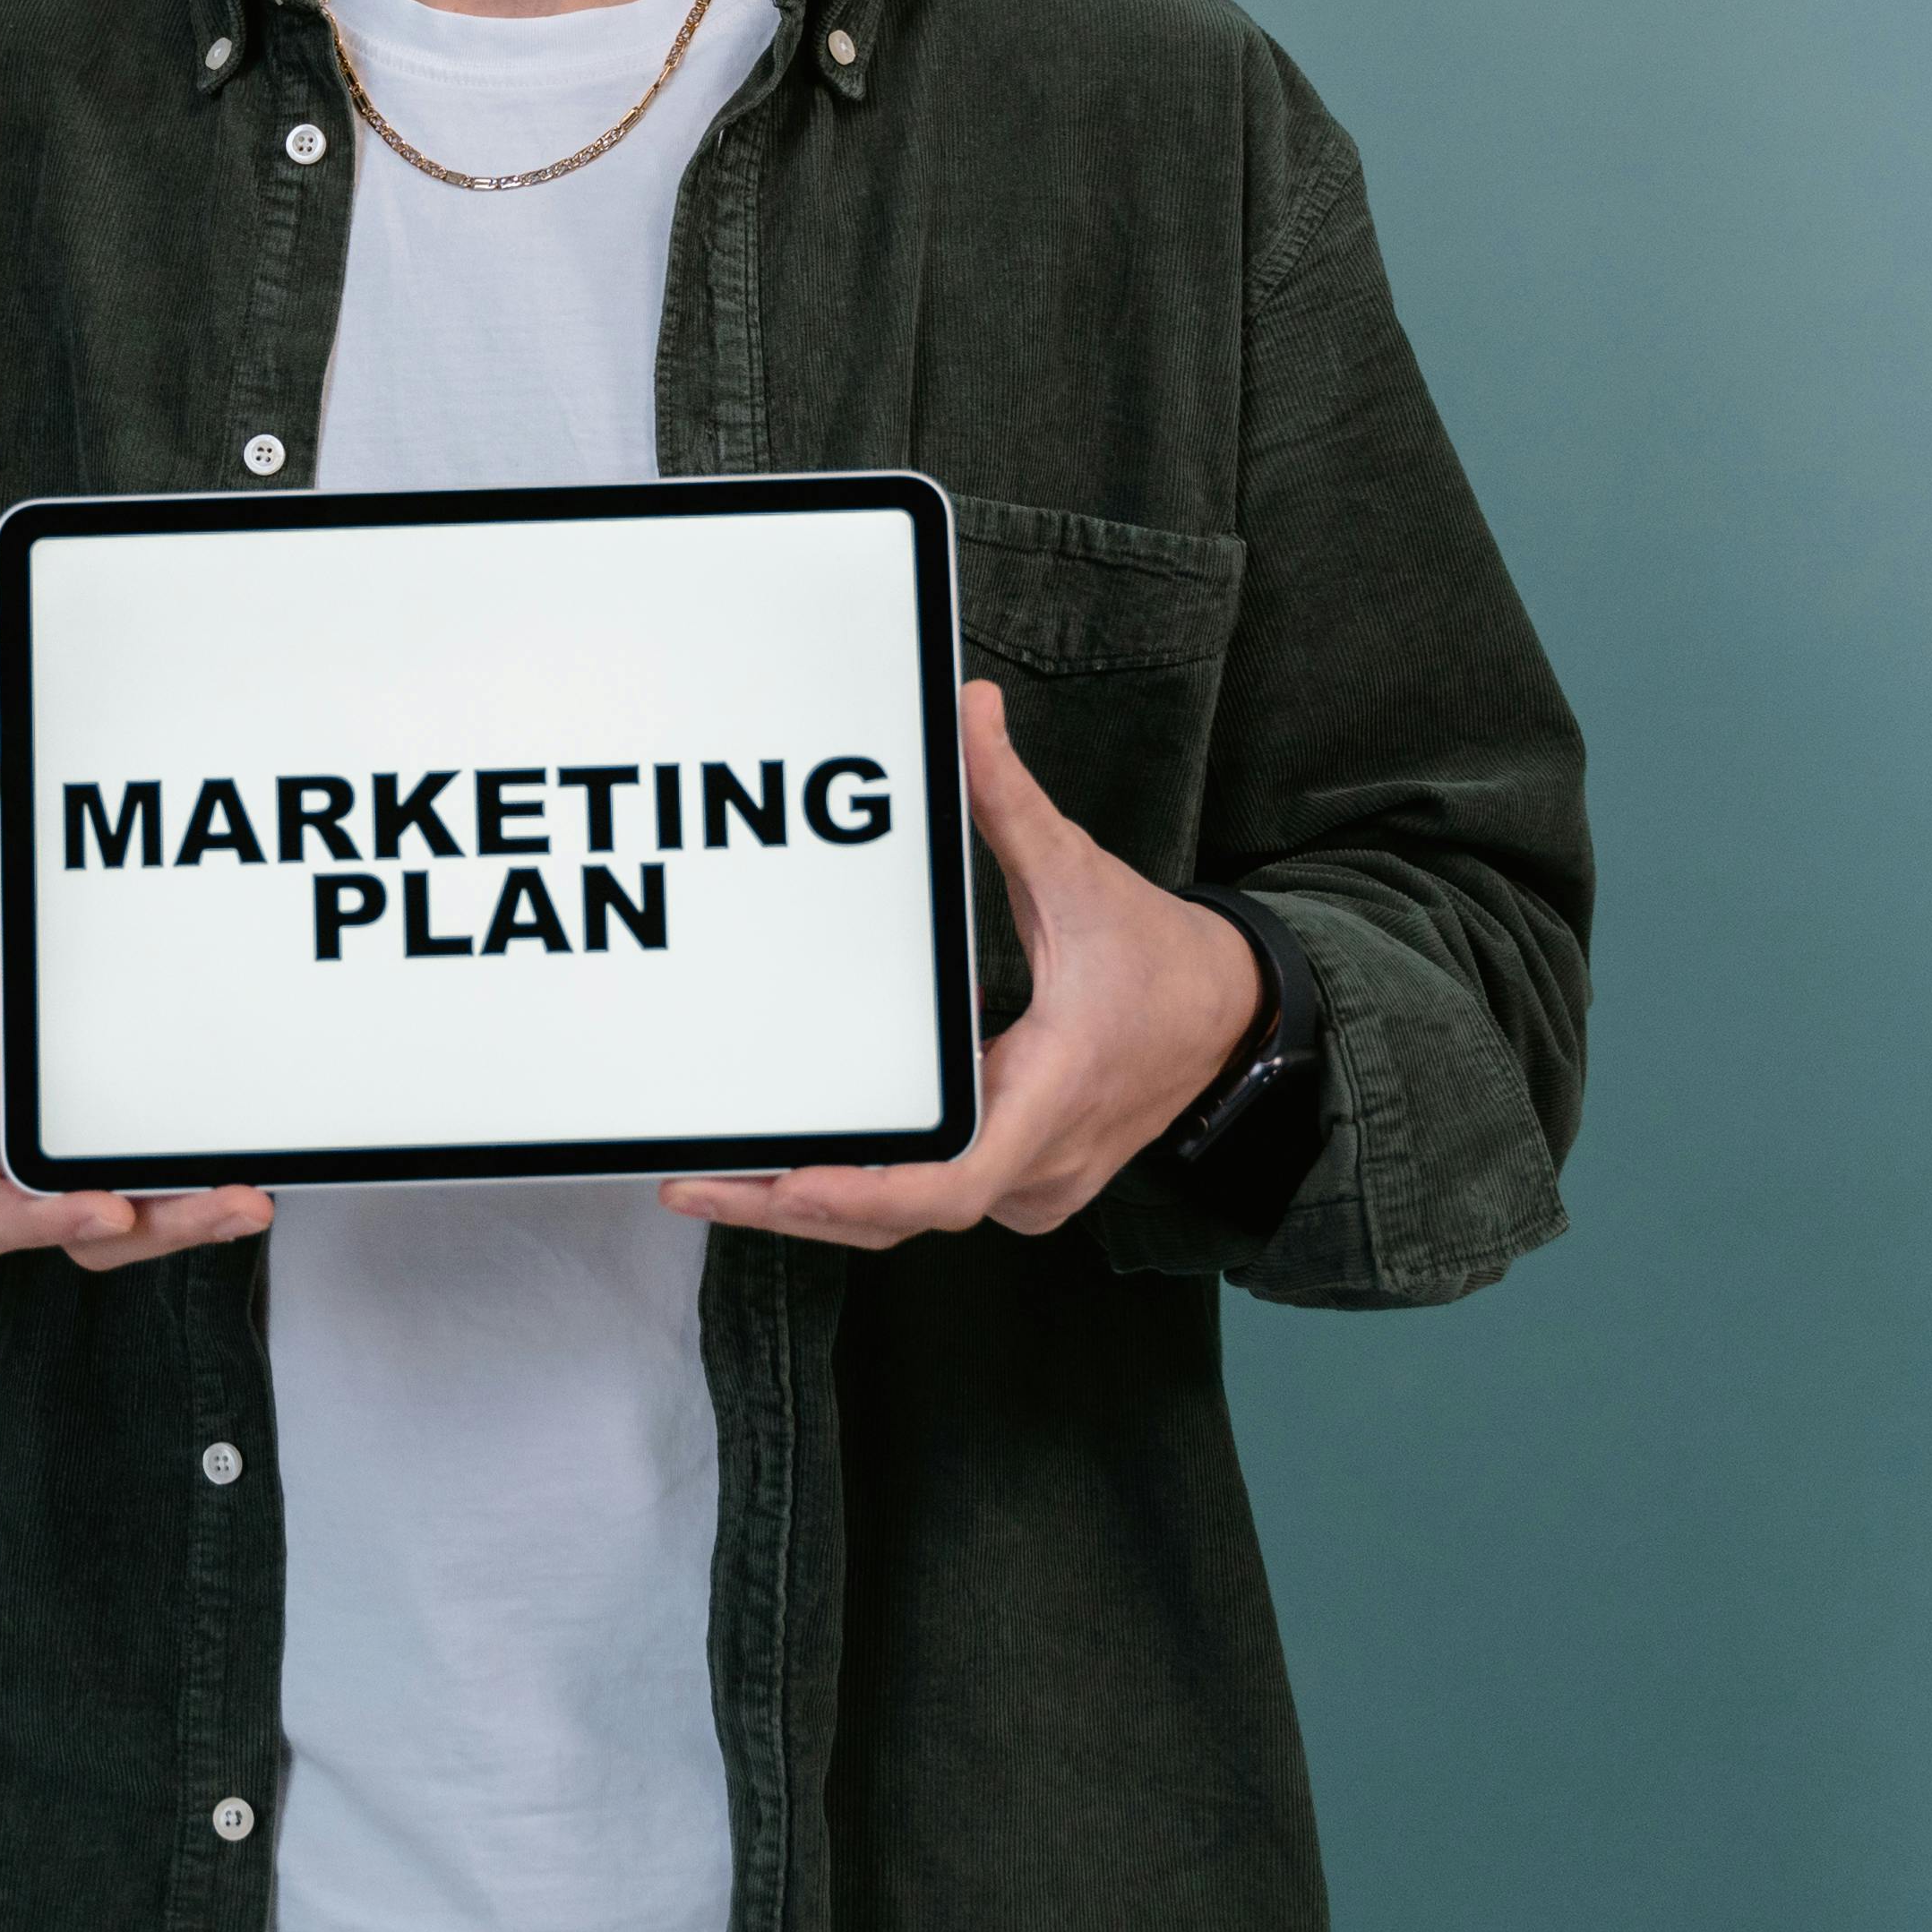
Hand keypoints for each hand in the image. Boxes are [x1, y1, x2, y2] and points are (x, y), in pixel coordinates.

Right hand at [0, 743, 273, 1273]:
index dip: (41, 1221)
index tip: (105, 1203)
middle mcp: (16, 1133)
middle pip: (83, 1228)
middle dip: (159, 1228)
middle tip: (235, 1200)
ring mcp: (63, 1135)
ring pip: (123, 1219)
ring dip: (186, 1222)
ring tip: (255, 1198)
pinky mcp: (104, 1119)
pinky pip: (145, 1176)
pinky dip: (191, 1183)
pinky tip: (255, 1158)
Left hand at [662, 681, 1266, 1248]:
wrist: (1237, 1017)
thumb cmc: (1162, 961)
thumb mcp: (1080, 875)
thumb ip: (1012, 800)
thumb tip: (970, 711)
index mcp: (1052, 1097)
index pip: (950, 1183)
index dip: (863, 1190)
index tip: (786, 1182)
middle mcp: (1038, 1165)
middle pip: (898, 1215)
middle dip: (790, 1203)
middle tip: (694, 1180)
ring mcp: (1031, 1186)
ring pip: (906, 1220)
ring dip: (816, 1204)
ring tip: (717, 1180)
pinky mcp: (1019, 1182)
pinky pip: (927, 1199)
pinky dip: (859, 1187)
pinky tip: (791, 1163)